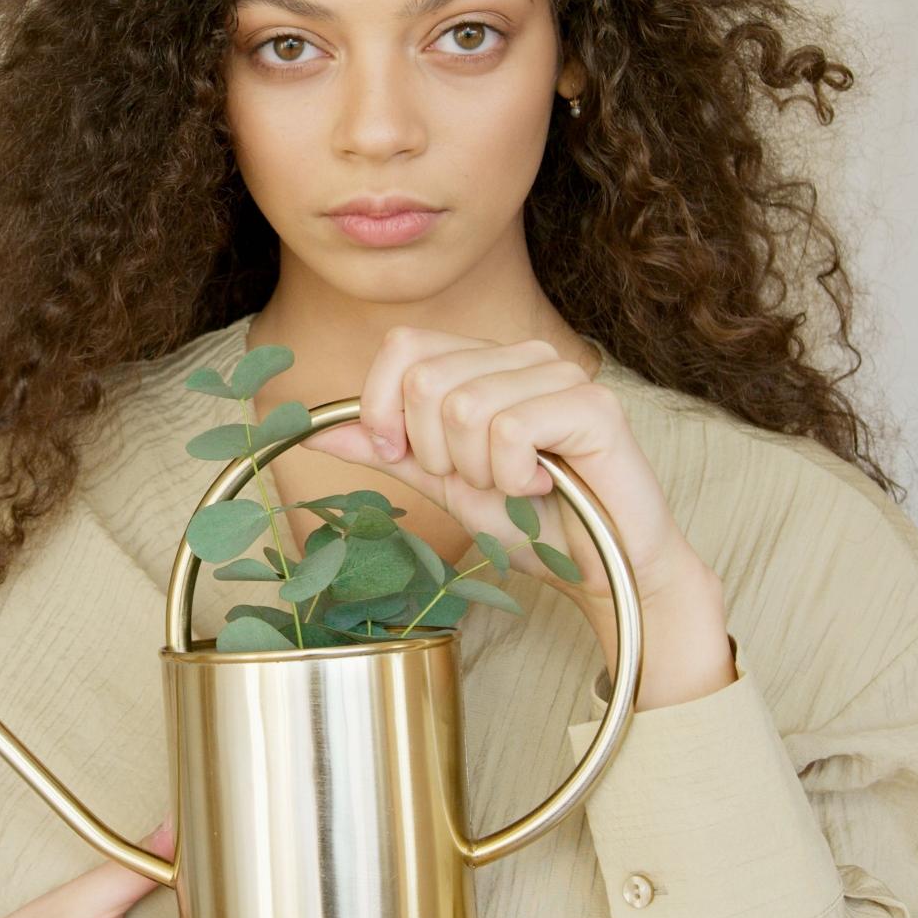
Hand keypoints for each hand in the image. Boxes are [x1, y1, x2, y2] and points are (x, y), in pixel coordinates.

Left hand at [297, 325, 735, 706]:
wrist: (601, 570)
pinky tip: (541, 487)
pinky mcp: (593, 407)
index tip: (405, 455)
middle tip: (479, 479)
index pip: (403, 347)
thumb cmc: (531, 525)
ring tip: (517, 486)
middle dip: (435, 452)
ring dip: (478, 471)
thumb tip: (316, 427)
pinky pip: (510, 430)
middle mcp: (523, 356)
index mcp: (485, 363)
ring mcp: (562, 375)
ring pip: (464, 407)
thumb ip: (386, 449)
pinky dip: (512, 477)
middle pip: (426, 380)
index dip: (384, 407)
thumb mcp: (442, 483)